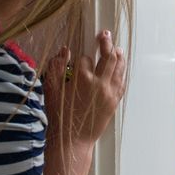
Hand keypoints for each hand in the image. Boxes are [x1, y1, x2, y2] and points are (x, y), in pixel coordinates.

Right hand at [43, 30, 125, 144]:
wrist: (72, 140)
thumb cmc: (60, 116)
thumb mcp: (52, 90)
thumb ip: (57, 67)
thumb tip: (64, 50)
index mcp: (82, 78)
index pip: (85, 59)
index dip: (81, 57)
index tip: (79, 57)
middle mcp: (99, 83)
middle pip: (107, 56)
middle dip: (106, 43)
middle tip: (105, 34)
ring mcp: (109, 92)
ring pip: (118, 68)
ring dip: (118, 56)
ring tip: (117, 48)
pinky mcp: (114, 102)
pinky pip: (121, 82)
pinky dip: (121, 72)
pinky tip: (120, 67)